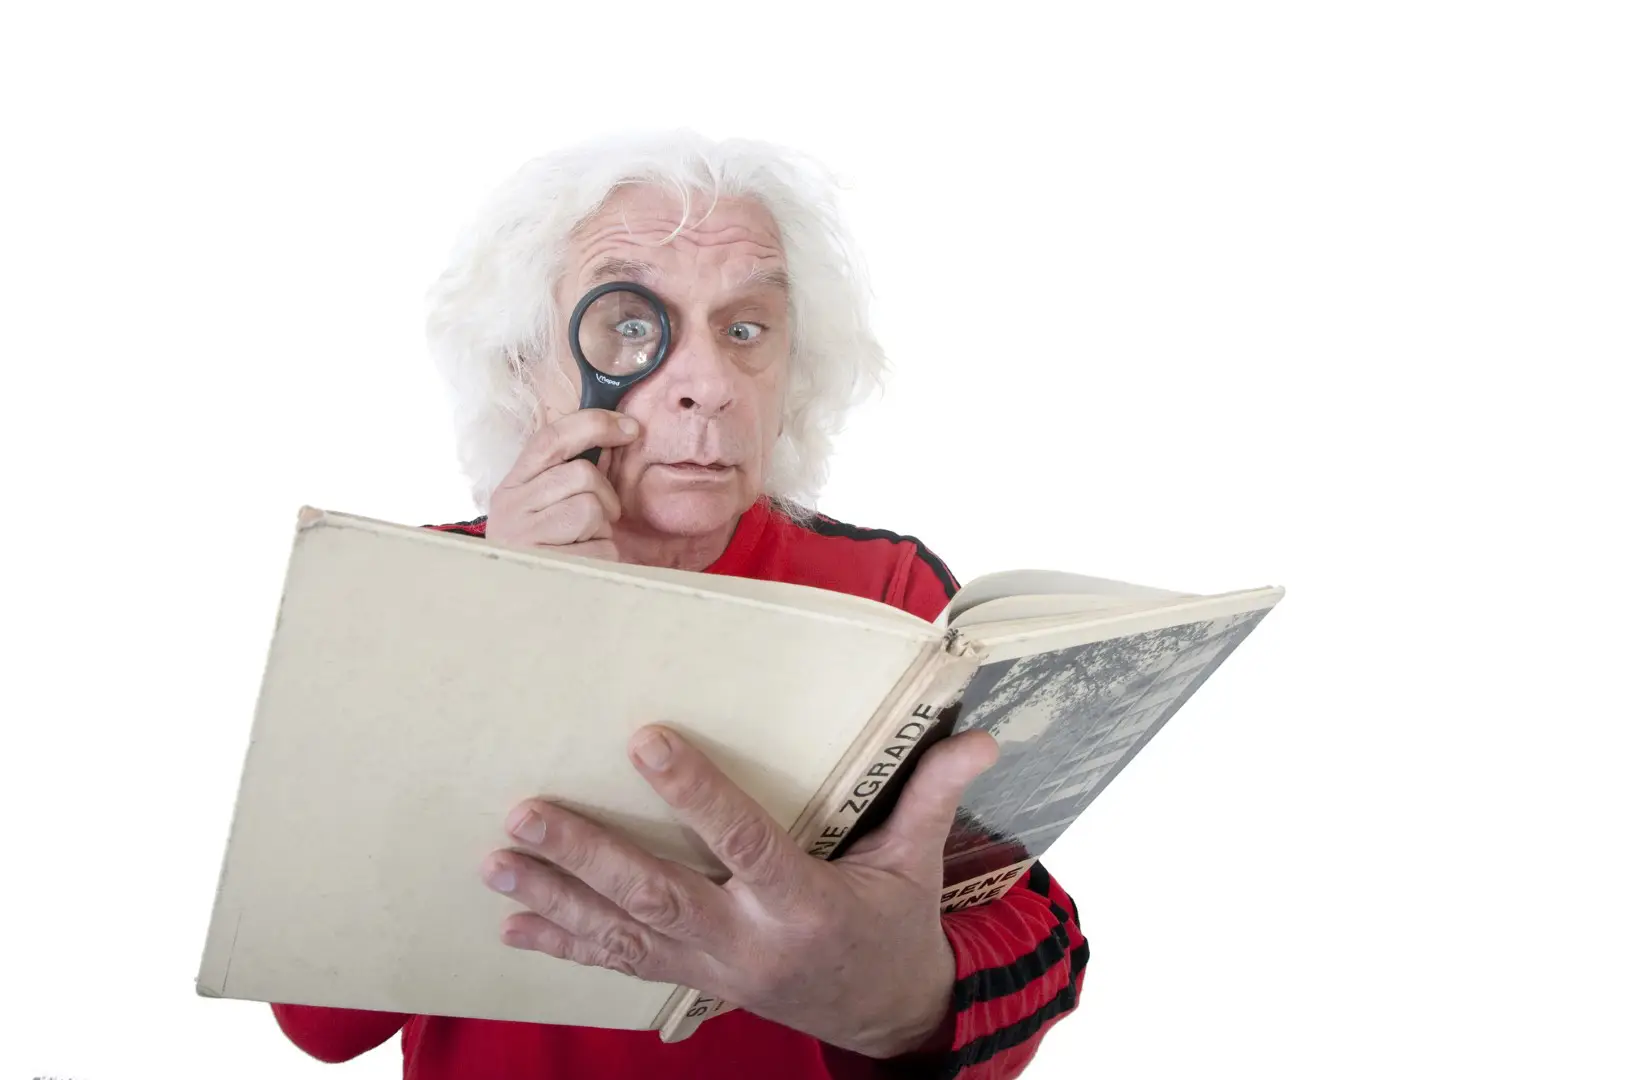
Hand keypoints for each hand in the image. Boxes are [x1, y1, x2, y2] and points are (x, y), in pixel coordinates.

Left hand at [482, 725, 998, 1058]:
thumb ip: (932, 797)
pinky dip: (566, 946)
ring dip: (556, 899)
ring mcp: (714, 968)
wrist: (888, 1017)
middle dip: (586, 855)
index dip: (695, 792)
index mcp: (804, 904)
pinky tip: (514, 928)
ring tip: (496, 865)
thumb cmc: (896, 929)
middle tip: (525, 815)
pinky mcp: (696, 980)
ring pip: (623, 934)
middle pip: (656, 894)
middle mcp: (748, 942)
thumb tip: (979, 736)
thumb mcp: (917, 866)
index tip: (646, 740)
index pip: (743, 841)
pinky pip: (623, 965)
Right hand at [484, 409, 638, 559]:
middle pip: (582, 475)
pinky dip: (603, 556)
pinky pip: (600, 548)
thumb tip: (618, 433)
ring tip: (582, 543)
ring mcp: (525, 538)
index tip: (631, 428)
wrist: (515, 605)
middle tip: (596, 519)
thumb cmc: (544, 549)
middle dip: (604, 496)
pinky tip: (583, 564)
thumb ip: (564, 473)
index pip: (552, 438)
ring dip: (601, 528)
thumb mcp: (541, 506)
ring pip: (591, 508)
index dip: (595, 424)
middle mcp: (511, 506)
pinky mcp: (548, 566)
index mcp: (512, 484)